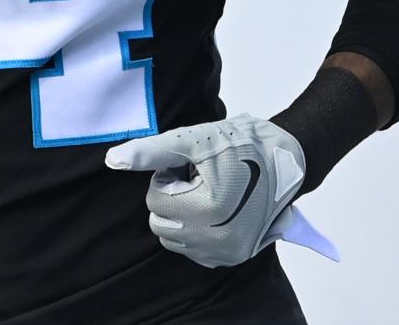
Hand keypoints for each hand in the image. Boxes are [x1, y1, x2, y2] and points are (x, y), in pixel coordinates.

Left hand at [105, 114, 305, 267]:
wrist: (287, 158)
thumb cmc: (240, 142)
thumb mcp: (193, 139)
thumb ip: (150, 152)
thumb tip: (112, 160)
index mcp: (210, 211)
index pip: (154, 201)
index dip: (167, 176)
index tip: (190, 165)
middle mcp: (221, 241)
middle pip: (160, 223)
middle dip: (171, 196)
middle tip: (197, 176)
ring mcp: (229, 254)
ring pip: (173, 238)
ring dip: (182, 213)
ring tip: (207, 189)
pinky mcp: (234, 258)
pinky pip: (192, 249)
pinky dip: (194, 228)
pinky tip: (216, 205)